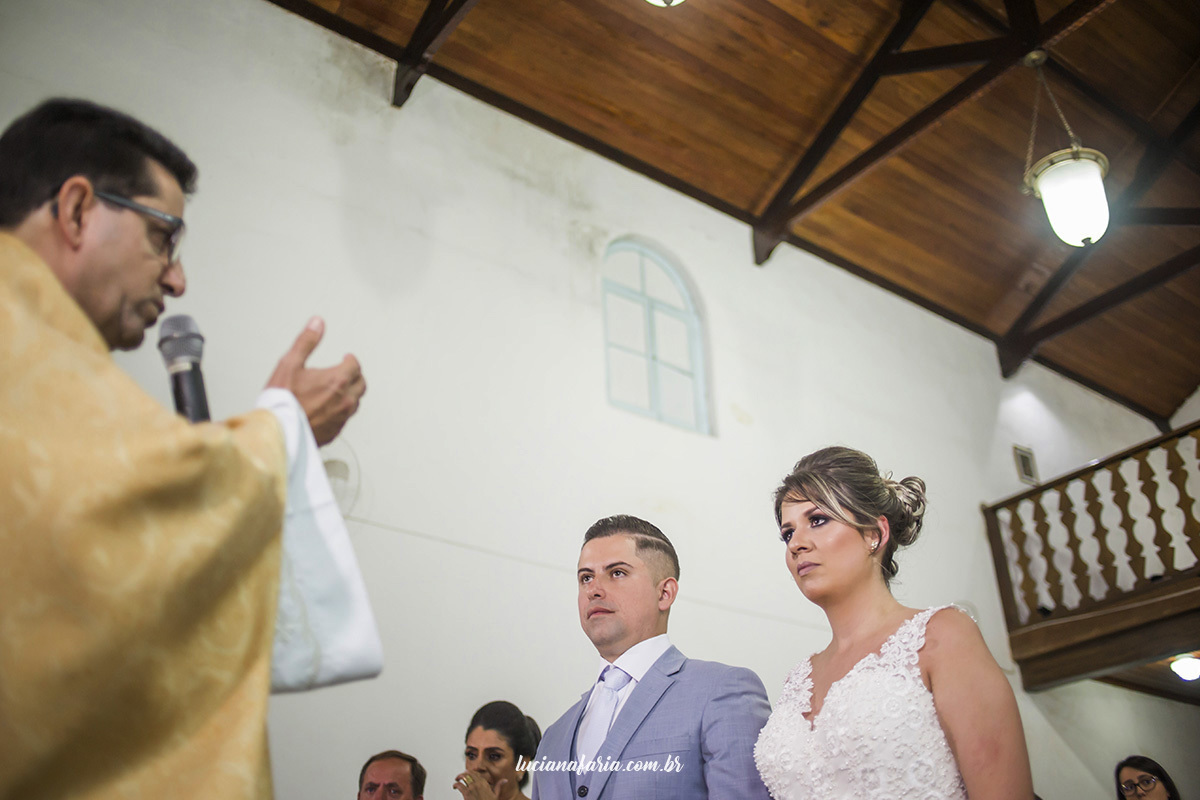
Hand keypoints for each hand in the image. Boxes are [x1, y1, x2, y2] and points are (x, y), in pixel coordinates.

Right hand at [266, 317, 365, 445]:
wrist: (277, 431)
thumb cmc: (282, 400)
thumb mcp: (290, 363)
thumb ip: (306, 341)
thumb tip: (317, 324)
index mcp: (337, 381)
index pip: (355, 366)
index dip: (351, 360)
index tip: (347, 358)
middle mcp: (344, 400)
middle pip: (361, 385)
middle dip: (355, 376)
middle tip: (348, 372)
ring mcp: (341, 418)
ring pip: (355, 403)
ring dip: (351, 394)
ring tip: (341, 390)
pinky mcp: (335, 432)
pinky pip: (345, 419)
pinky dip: (342, 411)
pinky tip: (332, 409)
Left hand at [453, 771, 506, 799]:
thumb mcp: (496, 795)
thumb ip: (499, 786)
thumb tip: (505, 780)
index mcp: (485, 783)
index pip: (476, 773)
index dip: (471, 772)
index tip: (469, 773)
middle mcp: (478, 784)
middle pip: (469, 773)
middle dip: (464, 773)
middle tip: (461, 776)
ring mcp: (472, 788)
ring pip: (464, 777)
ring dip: (459, 777)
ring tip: (457, 779)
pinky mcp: (467, 793)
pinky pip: (459, 785)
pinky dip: (456, 784)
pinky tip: (455, 786)